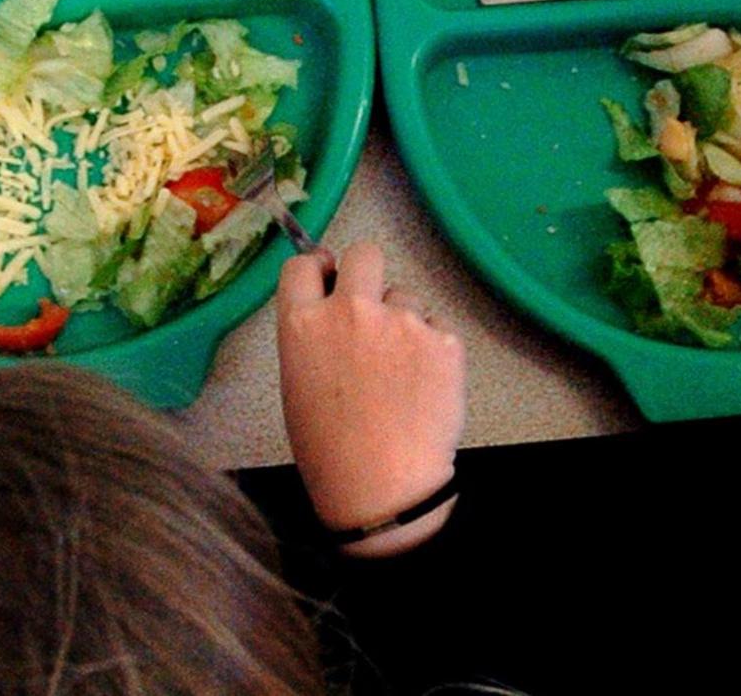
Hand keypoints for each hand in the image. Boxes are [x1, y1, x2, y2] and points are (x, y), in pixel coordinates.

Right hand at [277, 242, 466, 556]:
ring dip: (402, 322)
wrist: (382, 488)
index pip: (303, 265)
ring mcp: (401, 321)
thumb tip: (335, 307)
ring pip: (405, 297)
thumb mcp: (297, 382)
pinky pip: (436, 328)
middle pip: (364, 252)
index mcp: (302, 323)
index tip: (328, 280)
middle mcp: (350, 309)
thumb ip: (313, 334)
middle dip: (366, 271)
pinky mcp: (443, 339)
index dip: (318, 270)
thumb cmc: (328, 447)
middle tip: (371, 307)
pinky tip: (423, 387)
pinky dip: (432, 350)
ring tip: (400, 373)